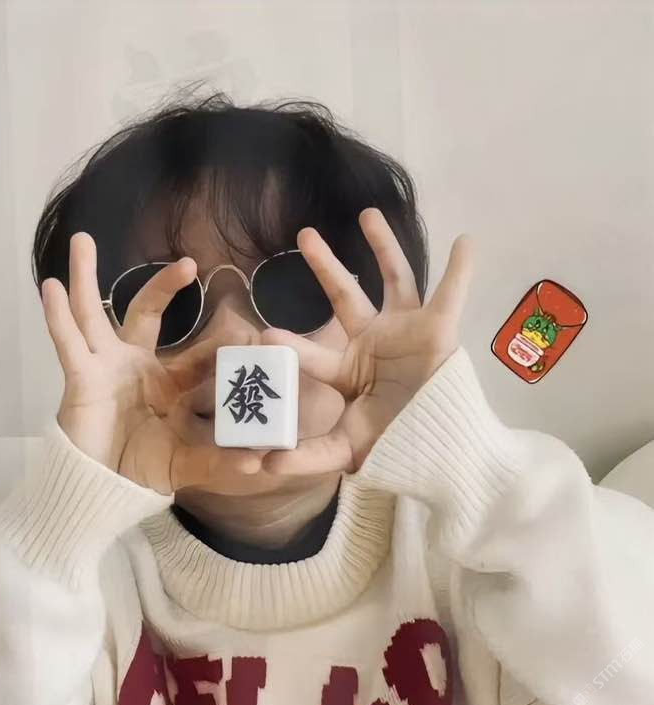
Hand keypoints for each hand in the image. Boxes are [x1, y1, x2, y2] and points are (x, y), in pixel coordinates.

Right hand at [42, 232, 262, 494]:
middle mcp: (134, 365)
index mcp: (166, 382)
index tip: (249, 332)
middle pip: (146, 312)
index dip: (219, 342)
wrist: (99, 492)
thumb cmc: (142, 472)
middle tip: (189, 262)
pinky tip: (51, 286)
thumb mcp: (188, 464)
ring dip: (85, 277)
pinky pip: (68, 342)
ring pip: (93, 313)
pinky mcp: (80, 378)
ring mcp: (104, 367)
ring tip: (82, 240)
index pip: (195, 352)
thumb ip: (221, 461)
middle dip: (163, 286)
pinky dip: (58, 316)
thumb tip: (261, 463)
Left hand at [259, 208, 472, 475]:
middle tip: (304, 236)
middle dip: (326, 268)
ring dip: (383, 247)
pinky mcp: (440, 330)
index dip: (293, 346)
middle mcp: (373, 343)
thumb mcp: (348, 451)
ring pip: (394, 280)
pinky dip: (460, 270)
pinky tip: (465, 240)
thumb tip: (264, 467)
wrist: (443, 452)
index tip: (263, 334)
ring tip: (367, 212)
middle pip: (345, 298)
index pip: (315, 354)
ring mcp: (406, 331)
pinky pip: (452, 293)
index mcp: (348, 370)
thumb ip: (308, 456)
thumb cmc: (395, 446)